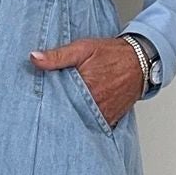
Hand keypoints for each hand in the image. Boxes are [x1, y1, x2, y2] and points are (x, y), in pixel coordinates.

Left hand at [29, 33, 143, 127]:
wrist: (141, 61)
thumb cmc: (112, 54)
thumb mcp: (83, 48)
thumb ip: (58, 56)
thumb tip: (34, 58)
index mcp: (86, 87)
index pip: (58, 101)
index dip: (47, 102)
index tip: (39, 102)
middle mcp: (96, 104)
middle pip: (68, 114)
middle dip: (57, 112)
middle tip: (46, 112)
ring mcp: (104, 114)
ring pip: (80, 122)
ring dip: (71, 118)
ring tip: (60, 116)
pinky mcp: (110, 119)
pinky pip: (93, 125)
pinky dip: (84, 122)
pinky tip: (77, 117)